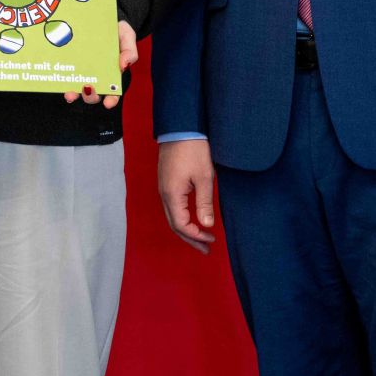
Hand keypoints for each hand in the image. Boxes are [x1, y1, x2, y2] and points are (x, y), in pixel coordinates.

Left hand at [64, 20, 136, 108]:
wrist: (102, 17)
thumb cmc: (117, 30)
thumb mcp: (127, 36)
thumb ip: (129, 51)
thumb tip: (124, 66)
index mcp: (112, 72)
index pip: (113, 91)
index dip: (111, 99)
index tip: (108, 103)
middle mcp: (96, 75)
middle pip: (94, 93)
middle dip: (90, 97)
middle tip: (88, 89)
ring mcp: (82, 70)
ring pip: (77, 88)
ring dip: (74, 93)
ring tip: (70, 93)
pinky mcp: (71, 62)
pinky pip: (65, 73)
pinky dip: (62, 80)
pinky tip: (59, 80)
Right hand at [157, 138, 217, 253]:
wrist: (180, 127)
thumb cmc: (193, 150)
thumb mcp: (205, 177)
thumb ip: (204, 203)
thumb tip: (206, 225)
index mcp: (172, 195)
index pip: (181, 225)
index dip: (196, 236)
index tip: (212, 239)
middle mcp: (164, 193)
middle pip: (174, 224)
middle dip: (190, 238)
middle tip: (206, 248)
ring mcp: (163, 187)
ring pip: (172, 215)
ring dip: (185, 228)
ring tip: (201, 236)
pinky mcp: (166, 181)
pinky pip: (171, 206)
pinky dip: (182, 217)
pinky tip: (192, 217)